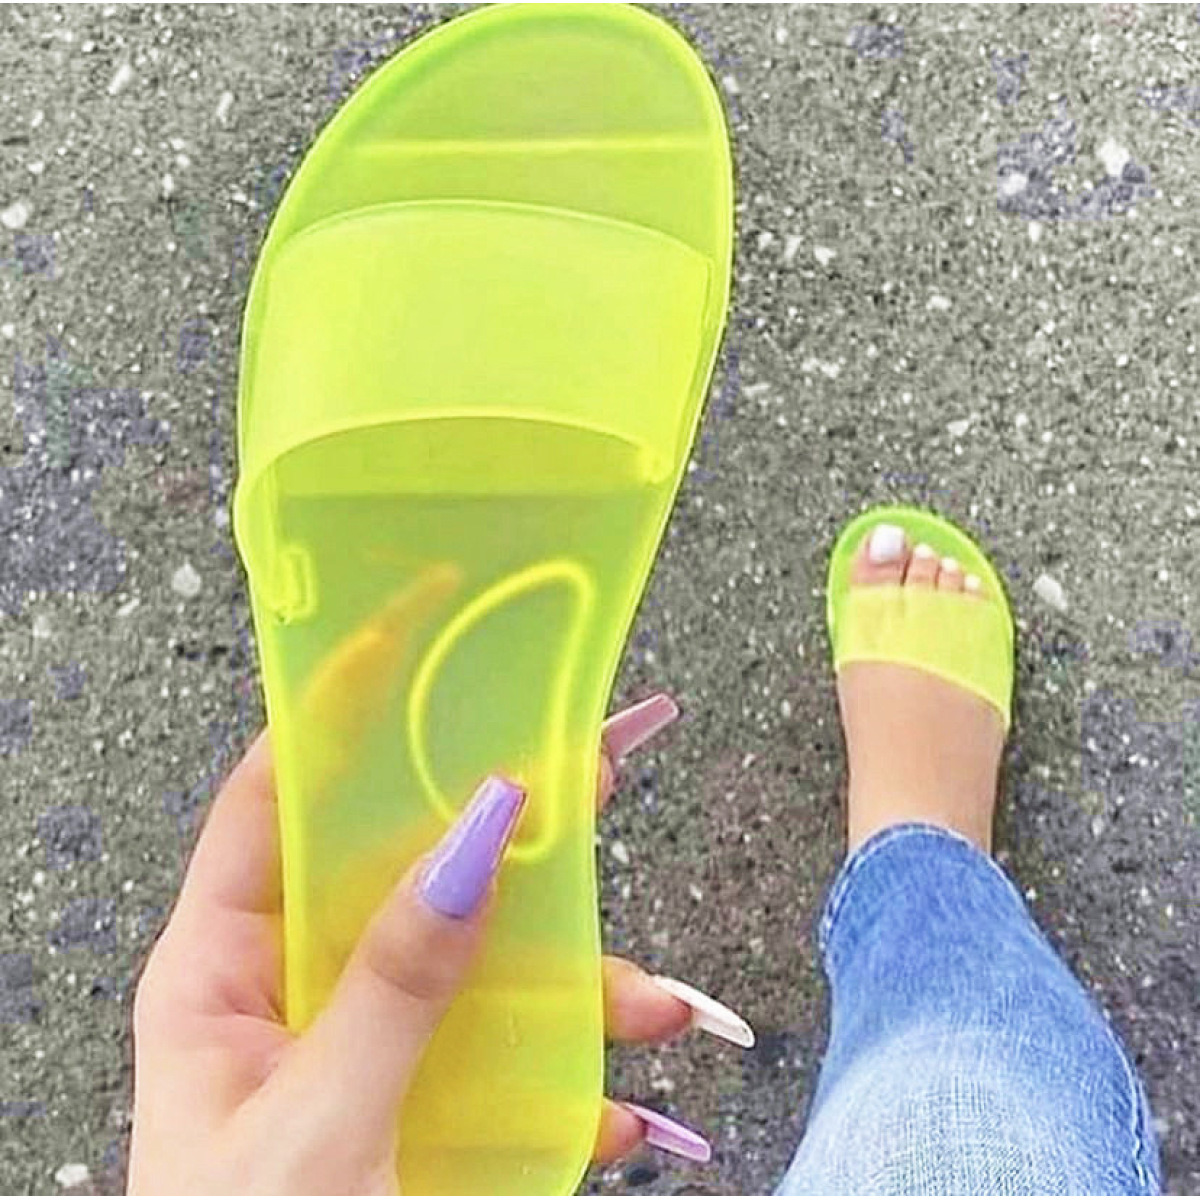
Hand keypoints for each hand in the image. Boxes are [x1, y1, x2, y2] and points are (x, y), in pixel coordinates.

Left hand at [127, 693, 753, 1192]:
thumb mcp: (314, 1125)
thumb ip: (396, 986)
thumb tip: (473, 834)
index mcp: (221, 973)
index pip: (275, 801)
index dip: (334, 711)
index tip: (407, 633)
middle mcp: (295, 990)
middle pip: (405, 865)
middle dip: (506, 826)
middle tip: (596, 759)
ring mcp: (364, 1047)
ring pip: (479, 966)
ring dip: (575, 982)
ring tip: (653, 1004)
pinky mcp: (420, 1107)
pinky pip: (507, 1063)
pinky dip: (575, 1082)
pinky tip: (625, 1109)